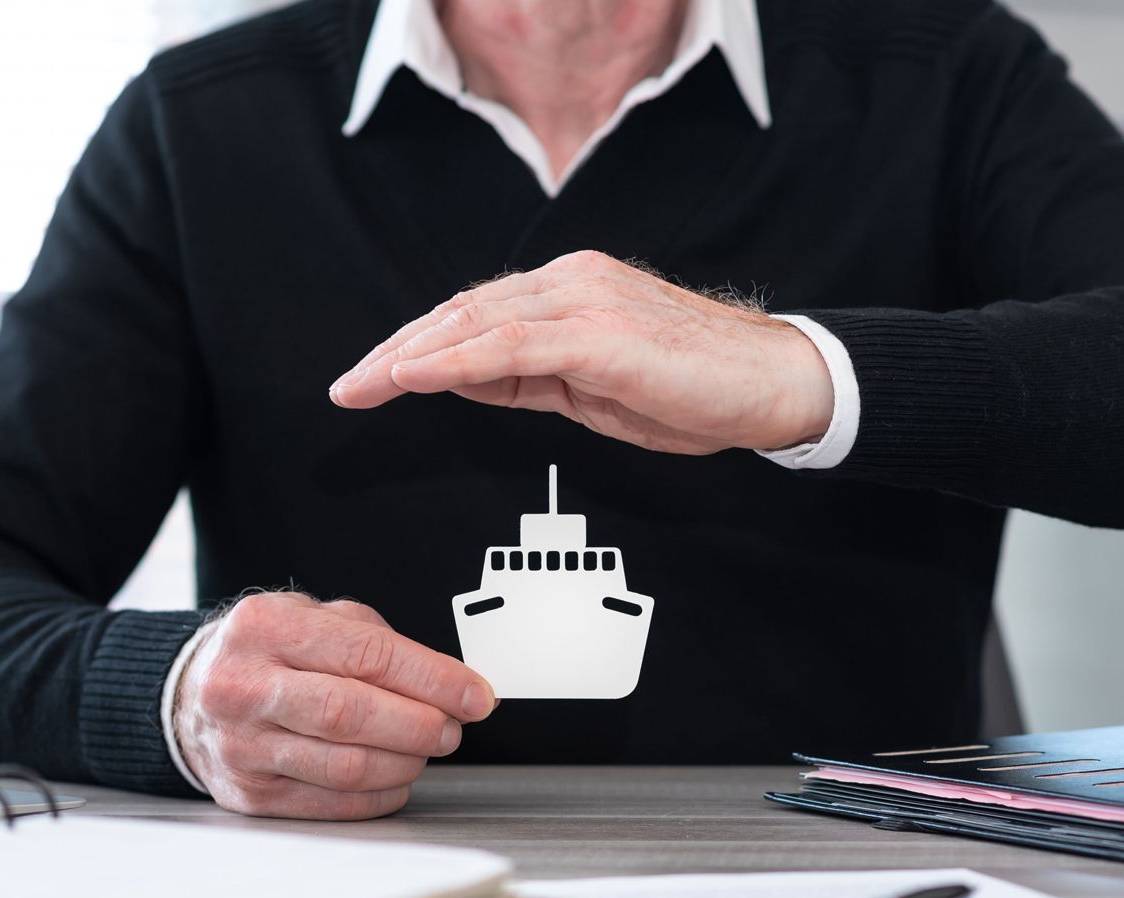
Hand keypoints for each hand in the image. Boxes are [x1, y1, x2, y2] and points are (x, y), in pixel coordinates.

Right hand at [171, 592, 495, 819]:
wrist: (189, 696)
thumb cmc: (267, 654)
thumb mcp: (312, 618)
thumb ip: (375, 641)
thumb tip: (451, 681)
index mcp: (266, 628)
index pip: (366, 655)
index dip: (433, 678)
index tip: (477, 694)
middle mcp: (243, 686)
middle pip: (352, 714)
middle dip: (421, 724)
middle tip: (454, 727)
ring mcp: (241, 745)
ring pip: (346, 766)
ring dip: (406, 763)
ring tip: (426, 749)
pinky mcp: (247, 793)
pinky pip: (332, 804)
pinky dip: (380, 796)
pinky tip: (396, 778)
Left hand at [328, 251, 834, 454]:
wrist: (776, 384)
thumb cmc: (696, 390)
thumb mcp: (594, 389)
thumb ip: (531, 378)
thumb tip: (463, 379)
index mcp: (571, 292)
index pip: (475, 314)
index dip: (416, 344)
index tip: (372, 376)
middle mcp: (572, 282)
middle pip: (462, 312)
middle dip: (396, 350)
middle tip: (347, 386)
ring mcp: (585, 302)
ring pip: (475, 323)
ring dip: (408, 356)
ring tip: (362, 385)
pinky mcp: (599, 334)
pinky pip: (508, 346)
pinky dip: (452, 362)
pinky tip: (411, 377)